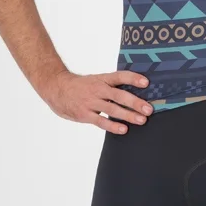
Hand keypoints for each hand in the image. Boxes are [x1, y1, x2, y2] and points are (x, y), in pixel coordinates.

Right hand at [38, 70, 152, 133]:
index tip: (146, 82)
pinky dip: (113, 126)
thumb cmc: (81, 85)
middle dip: (135, 102)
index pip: (120, 76)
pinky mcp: (84, 114)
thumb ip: (111, 86)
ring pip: (112, 109)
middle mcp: (98, 89)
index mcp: (102, 79)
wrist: (56, 88)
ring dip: (128, 115)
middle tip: (149, 109)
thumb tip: (134, 91)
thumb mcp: (95, 80)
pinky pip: (101, 121)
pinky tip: (124, 129)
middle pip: (119, 95)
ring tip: (142, 120)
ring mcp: (91, 102)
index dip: (133, 78)